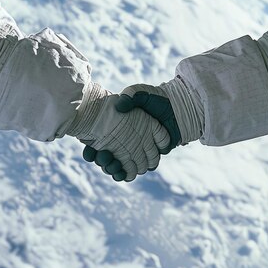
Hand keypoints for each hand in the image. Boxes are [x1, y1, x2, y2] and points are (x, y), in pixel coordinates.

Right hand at [79, 77, 203, 181]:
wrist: (179, 109)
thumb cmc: (157, 99)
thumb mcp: (141, 93)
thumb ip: (131, 97)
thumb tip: (120, 106)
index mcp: (116, 127)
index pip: (96, 141)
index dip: (90, 147)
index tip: (89, 149)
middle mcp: (122, 141)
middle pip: (104, 156)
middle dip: (101, 160)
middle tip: (103, 156)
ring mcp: (133, 151)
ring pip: (116, 165)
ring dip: (111, 168)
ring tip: (112, 165)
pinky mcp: (146, 158)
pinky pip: (133, 170)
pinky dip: (125, 173)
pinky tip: (122, 172)